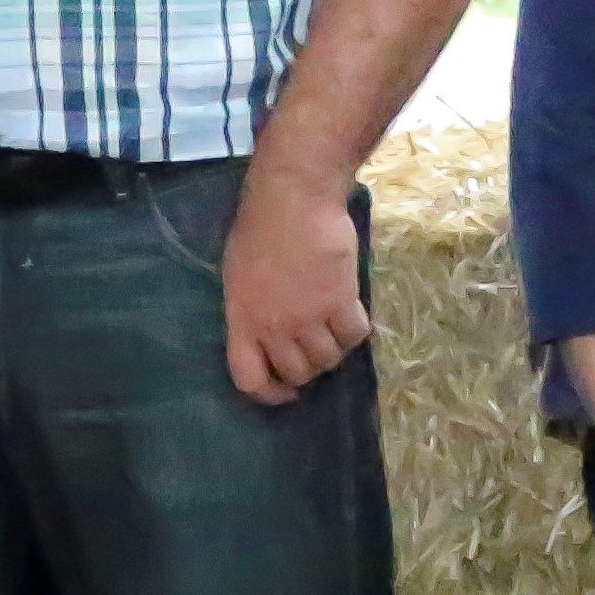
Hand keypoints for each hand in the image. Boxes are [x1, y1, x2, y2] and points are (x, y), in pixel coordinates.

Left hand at [221, 167, 371, 405]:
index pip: (251, 380)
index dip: (269, 394)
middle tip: (313, 350)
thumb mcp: (238, 276)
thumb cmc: (260, 229)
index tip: (284, 391)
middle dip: (307, 369)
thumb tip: (266, 334)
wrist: (294, 200)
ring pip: (329, 359)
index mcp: (243, 320)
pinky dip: (356, 331)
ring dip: (333, 350)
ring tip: (333, 330)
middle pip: (298, 373)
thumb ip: (251, 310)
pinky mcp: (341, 301)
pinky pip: (354, 336)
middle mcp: (275, 327)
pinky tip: (351, 314)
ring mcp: (309, 317)